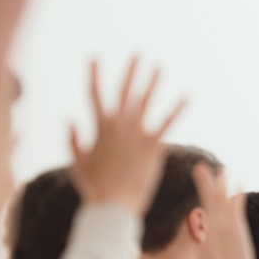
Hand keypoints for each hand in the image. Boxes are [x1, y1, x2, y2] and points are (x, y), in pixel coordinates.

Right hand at [70, 58, 185, 215]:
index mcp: (99, 127)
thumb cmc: (94, 188)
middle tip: (138, 54)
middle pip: (125, 90)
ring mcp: (136, 134)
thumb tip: (70, 121)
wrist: (113, 204)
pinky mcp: (153, 146)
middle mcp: (118, 125)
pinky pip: (167, 122)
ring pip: (146, 101)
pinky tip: (187, 96)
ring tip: (160, 66)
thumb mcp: (77, 163)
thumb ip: (73, 141)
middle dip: (131, 71)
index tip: (94, 58)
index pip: (94, 94)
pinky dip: (177, 109)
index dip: (94, 75)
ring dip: (153, 82)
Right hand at [192, 163, 254, 258]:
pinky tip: (241, 182)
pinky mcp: (236, 224)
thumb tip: (218, 239)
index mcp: (211, 226)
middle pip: (208, 197)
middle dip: (205, 181)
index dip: (202, 188)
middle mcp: (216, 222)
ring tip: (222, 168)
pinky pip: (237, 204)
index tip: (200, 176)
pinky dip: (239, 193)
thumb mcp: (217, 249)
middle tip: (202, 165)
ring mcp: (225, 222)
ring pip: (220, 198)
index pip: (205, 203)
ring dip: (221, 182)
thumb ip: (217, 240)